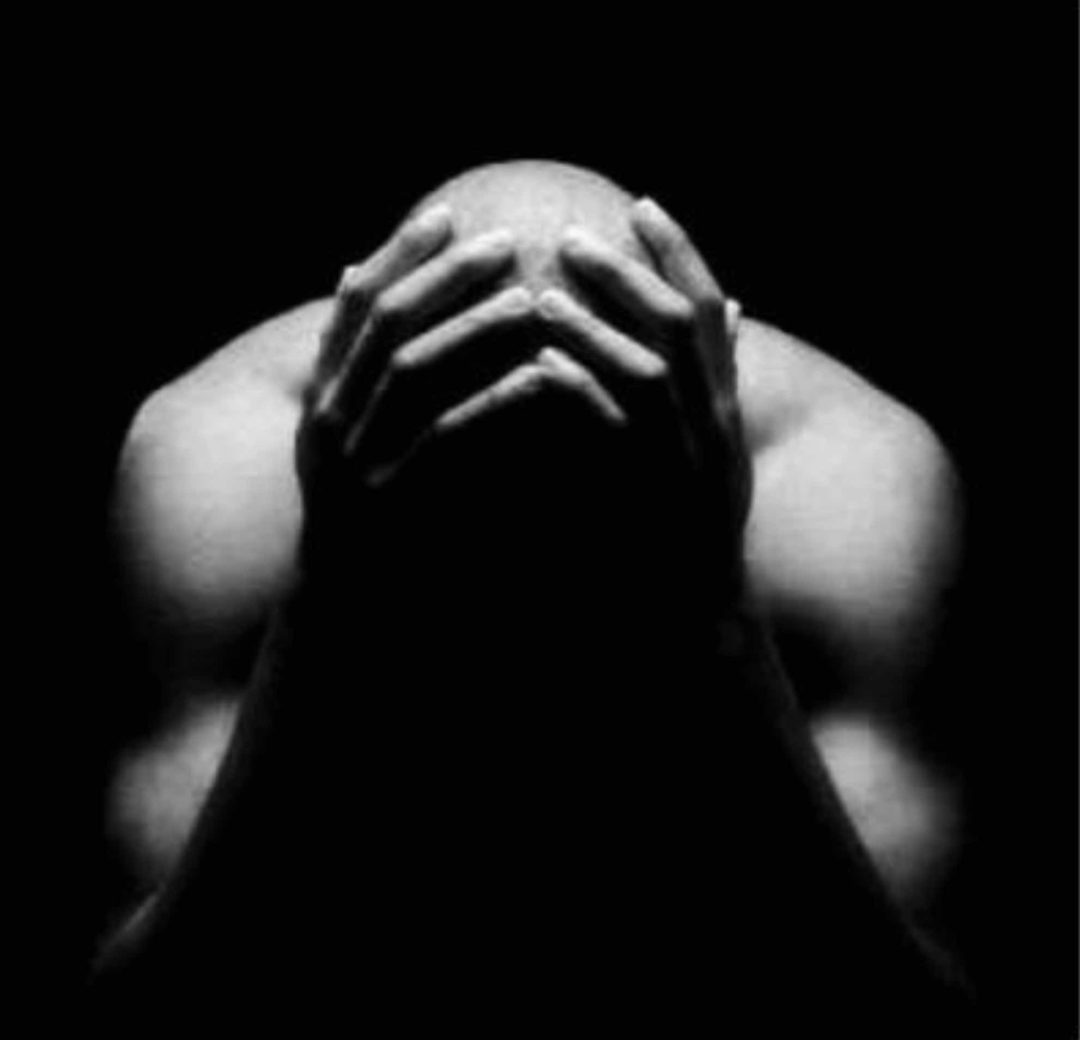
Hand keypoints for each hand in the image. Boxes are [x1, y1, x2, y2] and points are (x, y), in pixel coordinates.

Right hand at [295, 205, 627, 577]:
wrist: (343, 595)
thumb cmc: (361, 503)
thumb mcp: (345, 432)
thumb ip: (356, 365)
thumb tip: (355, 274)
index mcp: (321, 391)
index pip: (354, 303)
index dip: (398, 254)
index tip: (447, 213)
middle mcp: (330, 415)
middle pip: (385, 324)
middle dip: (444, 276)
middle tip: (504, 242)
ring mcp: (357, 455)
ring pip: (413, 371)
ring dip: (472, 328)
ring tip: (529, 300)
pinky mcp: (394, 495)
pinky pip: (447, 436)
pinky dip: (492, 401)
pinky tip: (539, 378)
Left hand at [539, 197, 751, 610]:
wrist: (699, 607)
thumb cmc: (692, 524)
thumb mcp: (717, 448)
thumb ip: (716, 381)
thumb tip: (735, 311)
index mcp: (726, 403)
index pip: (712, 308)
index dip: (680, 251)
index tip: (641, 205)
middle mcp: (715, 421)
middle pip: (678, 326)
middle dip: (627, 275)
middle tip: (570, 238)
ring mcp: (687, 457)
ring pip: (647, 371)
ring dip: (594, 328)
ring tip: (540, 297)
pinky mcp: (653, 493)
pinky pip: (616, 431)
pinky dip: (581, 391)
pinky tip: (541, 366)